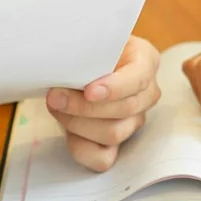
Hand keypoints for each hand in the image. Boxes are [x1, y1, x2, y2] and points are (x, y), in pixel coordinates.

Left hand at [45, 35, 161, 171]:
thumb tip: (66, 64)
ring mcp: (134, 121)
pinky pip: (103, 158)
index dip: (115, 88)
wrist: (75, 65)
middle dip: (84, 107)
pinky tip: (67, 132)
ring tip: (57, 107)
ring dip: (78, 123)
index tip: (89, 91)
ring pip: (113, 134)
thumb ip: (84, 49)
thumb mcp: (88, 42)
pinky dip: (81, 148)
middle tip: (55, 96)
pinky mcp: (116, 144)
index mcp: (145, 61)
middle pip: (125, 109)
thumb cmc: (85, 52)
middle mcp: (146, 93)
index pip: (139, 79)